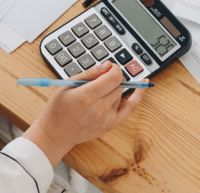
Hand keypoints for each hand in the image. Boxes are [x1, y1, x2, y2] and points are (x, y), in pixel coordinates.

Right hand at [23, 62, 145, 165]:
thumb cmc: (58, 109)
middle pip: (119, 84)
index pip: (114, 77)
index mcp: (87, 96)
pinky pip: (130, 108)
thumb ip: (90, 73)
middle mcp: (100, 108)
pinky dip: (138, 96)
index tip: (108, 67)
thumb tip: (107, 65)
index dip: (113, 68)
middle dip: (113, 77)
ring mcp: (107, 118)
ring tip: (99, 92)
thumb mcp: (67, 84)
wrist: (56, 133)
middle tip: (101, 78)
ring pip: (121, 94)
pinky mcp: (111, 125)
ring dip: (114, 88)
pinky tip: (143, 85)